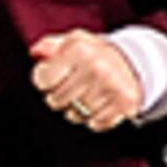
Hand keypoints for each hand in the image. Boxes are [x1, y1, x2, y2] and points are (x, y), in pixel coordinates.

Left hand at [30, 29, 144, 131]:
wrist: (130, 61)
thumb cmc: (92, 54)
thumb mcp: (71, 42)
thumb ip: (49, 46)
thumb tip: (36, 53)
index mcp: (78, 48)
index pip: (43, 80)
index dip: (44, 82)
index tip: (54, 77)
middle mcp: (96, 66)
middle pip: (57, 101)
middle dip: (59, 98)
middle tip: (71, 88)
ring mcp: (112, 85)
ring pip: (76, 115)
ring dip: (77, 111)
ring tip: (85, 96)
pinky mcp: (125, 102)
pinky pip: (96, 124)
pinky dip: (95, 119)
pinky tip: (100, 104)